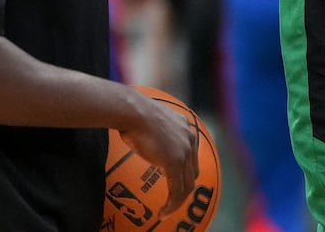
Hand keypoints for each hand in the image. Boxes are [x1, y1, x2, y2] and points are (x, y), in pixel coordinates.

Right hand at [118, 89, 203, 218]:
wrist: (132, 110)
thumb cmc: (131, 112)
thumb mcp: (149, 118)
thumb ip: (154, 128)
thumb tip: (141, 134)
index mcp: (185, 127)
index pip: (191, 154)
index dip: (186, 171)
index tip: (176, 181)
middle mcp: (190, 138)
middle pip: (193, 171)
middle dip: (185, 188)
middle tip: (174, 200)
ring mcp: (184, 151)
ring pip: (187, 185)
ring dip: (178, 201)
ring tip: (167, 212)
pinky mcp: (175, 161)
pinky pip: (176, 190)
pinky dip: (172, 204)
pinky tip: (162, 212)